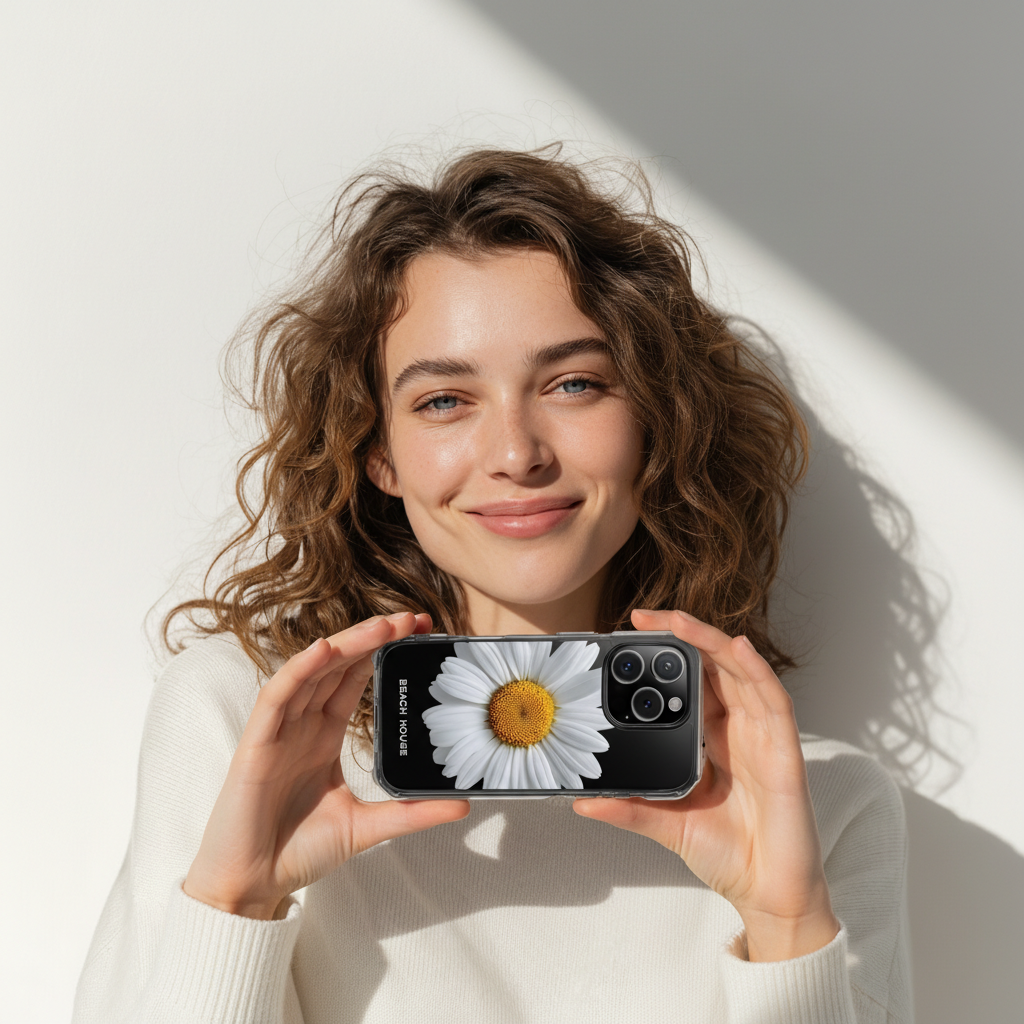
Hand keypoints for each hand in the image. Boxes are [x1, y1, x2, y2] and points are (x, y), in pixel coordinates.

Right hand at [183, 612, 469, 919]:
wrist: (252, 886)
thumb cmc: (300, 851)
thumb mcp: (368, 826)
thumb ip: (412, 812)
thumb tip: (464, 806)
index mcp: (324, 735)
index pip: (357, 679)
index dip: (384, 652)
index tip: (421, 633)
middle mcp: (303, 724)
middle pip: (340, 665)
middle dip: (375, 637)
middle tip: (414, 618)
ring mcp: (279, 731)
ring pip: (313, 671)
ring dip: (347, 644)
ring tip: (384, 626)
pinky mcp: (256, 745)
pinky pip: (277, 697)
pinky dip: (298, 670)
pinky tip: (323, 650)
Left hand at [574, 609, 838, 960]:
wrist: (769, 895)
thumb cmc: (728, 854)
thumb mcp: (667, 824)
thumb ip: (630, 808)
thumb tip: (583, 800)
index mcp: (712, 739)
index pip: (689, 683)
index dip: (665, 656)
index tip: (628, 638)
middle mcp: (739, 729)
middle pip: (713, 667)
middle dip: (682, 637)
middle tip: (643, 618)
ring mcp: (763, 737)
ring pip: (740, 672)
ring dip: (710, 642)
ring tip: (677, 622)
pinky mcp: (785, 753)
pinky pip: (774, 701)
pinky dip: (756, 670)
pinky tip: (737, 648)